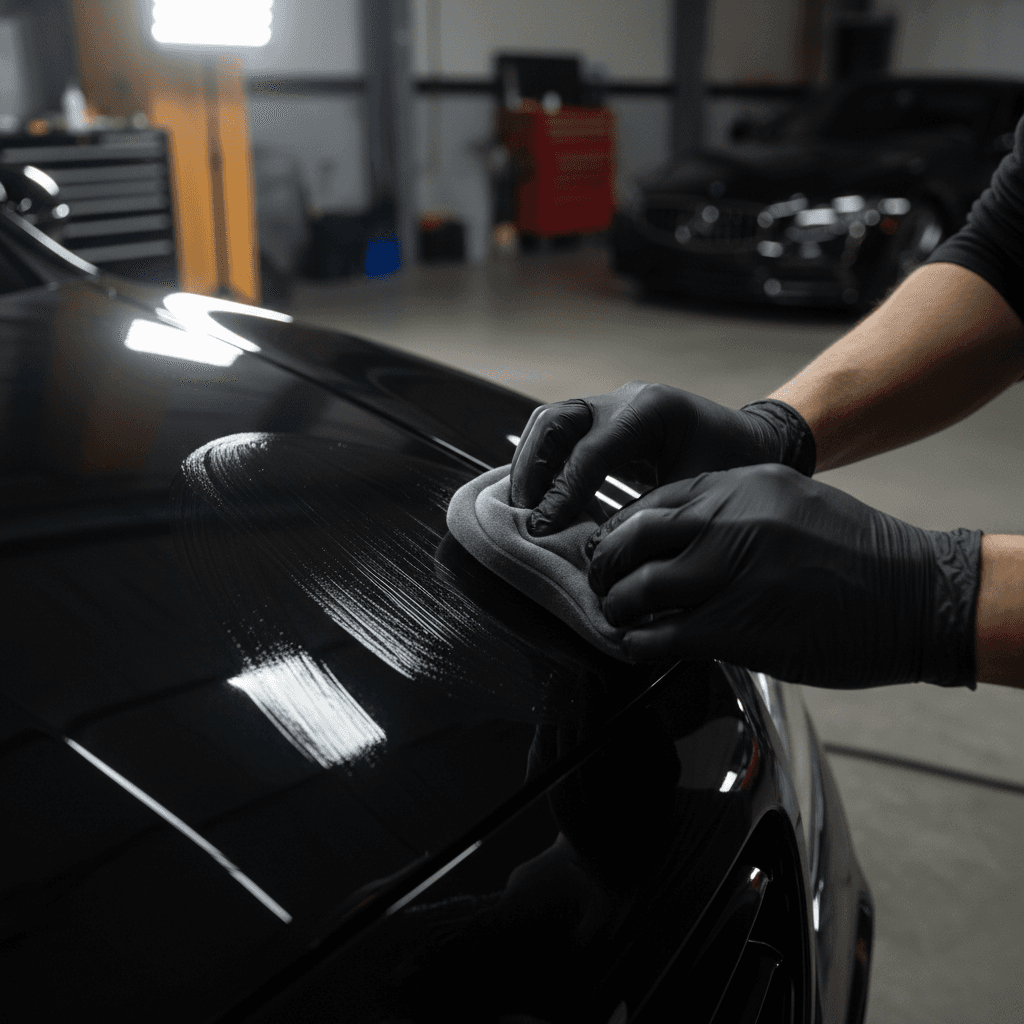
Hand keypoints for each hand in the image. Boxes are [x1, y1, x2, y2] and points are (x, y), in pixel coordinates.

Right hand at [509, 381, 814, 535]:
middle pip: (556, 420)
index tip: (544, 528)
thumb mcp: (697, 492)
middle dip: (532, 467)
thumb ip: (648, 515)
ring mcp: (612, 407)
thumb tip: (600, 548)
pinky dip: (545, 464)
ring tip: (523, 506)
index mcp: (651, 410)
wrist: (756, 442)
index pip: (590, 450)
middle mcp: (625, 400)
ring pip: (550, 423)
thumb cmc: (736, 465)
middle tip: (522, 511)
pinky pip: (562, 436)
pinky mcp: (605, 422)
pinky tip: (541, 498)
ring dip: (530, 463)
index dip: (563, 491)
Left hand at [586, 464, 980, 687]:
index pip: (653, 501)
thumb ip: (733, 511)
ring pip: (638, 587)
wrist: (918, 593)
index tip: (609, 546)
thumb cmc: (859, 551)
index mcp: (740, 485)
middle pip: (632, 537)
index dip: (620, 528)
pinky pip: (663, 635)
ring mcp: (730, 571)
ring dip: (615, 606)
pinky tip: (635, 645)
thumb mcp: (790, 501)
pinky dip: (637, 643)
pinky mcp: (737, 626)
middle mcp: (728, 520)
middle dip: (603, 563)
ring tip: (615, 615)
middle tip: (598, 581)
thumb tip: (682, 535)